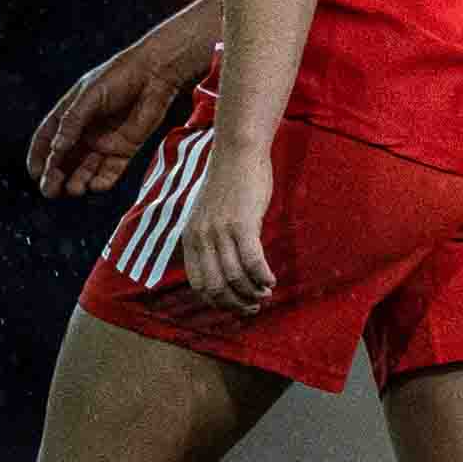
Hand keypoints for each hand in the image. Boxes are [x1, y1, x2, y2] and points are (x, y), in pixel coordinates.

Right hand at [30, 40, 196, 196]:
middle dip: (55, 176)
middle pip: (64, 160)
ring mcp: (105, 142)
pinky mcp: (126, 148)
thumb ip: (73, 121)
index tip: (35, 174)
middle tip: (50, 191)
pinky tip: (96, 186)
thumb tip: (56, 149)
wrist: (155, 74)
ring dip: (77, 181)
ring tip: (73, 190)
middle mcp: (84, 132)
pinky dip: (103, 181)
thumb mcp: (89, 96)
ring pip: (86, 169)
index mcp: (69, 116)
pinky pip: (111, 170)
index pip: (46, 141)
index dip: (39, 158)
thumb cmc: (119, 77)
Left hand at [176, 142, 277, 312]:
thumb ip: (211, 239)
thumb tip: (225, 266)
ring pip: (234, 276)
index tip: (236, 306)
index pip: (198, 282)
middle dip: (235, 303)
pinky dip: (263, 276)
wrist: (238, 154)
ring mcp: (220, 231)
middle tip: (254, 307)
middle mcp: (201, 238)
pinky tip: (272, 280)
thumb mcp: (210, 215)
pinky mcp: (242, 223)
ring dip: (252, 292)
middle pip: (215, 285)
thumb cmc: (230, 184)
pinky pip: (252, 260)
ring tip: (266, 294)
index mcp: (190, 238)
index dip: (218, 301)